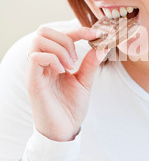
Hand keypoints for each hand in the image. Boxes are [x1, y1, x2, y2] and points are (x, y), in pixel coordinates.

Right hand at [26, 25, 108, 141]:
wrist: (64, 130)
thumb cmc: (70, 108)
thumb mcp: (85, 82)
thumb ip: (90, 64)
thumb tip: (101, 46)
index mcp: (53, 61)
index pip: (59, 34)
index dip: (78, 30)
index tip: (96, 34)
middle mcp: (42, 63)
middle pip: (44, 31)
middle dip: (66, 37)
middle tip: (77, 58)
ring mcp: (36, 71)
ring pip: (39, 40)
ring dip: (60, 49)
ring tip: (70, 66)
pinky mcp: (33, 81)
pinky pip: (36, 57)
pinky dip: (52, 59)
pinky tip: (62, 71)